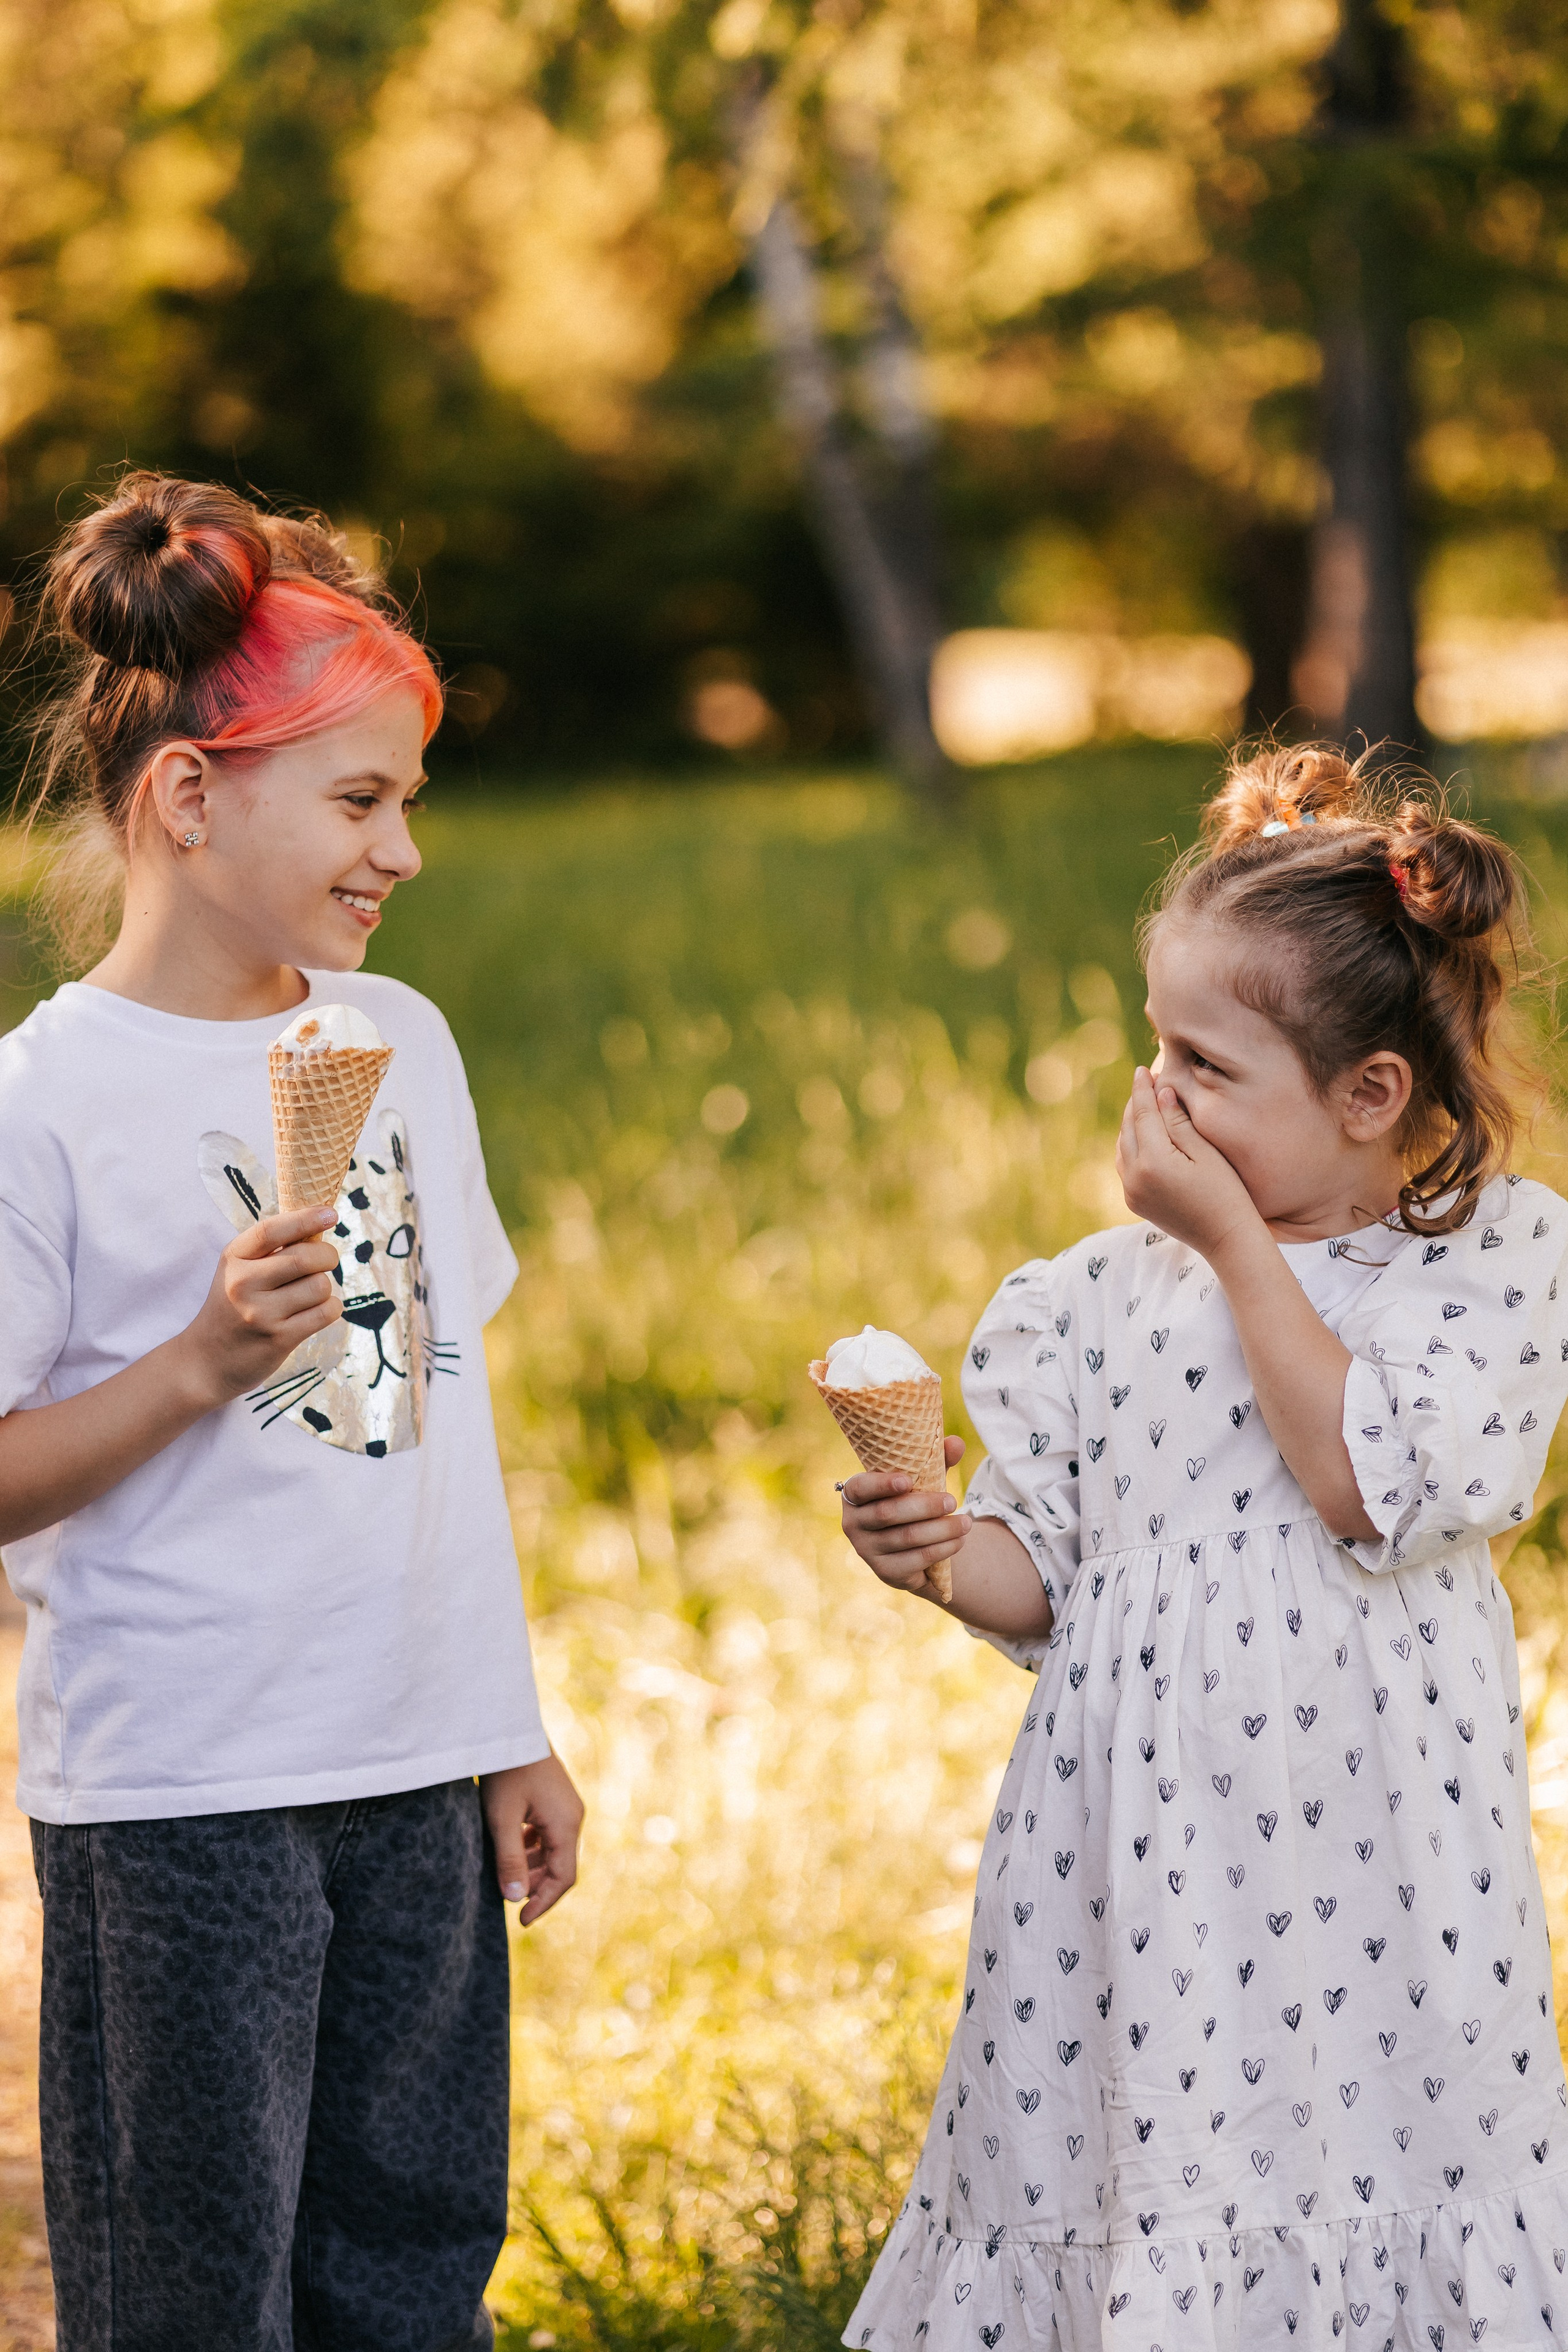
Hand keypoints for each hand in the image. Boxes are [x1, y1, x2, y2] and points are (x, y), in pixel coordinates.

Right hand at [175, 1206, 342, 1407]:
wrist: (207, 1361)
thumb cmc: (233, 1308)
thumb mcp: (238, 1271)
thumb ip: (271, 1250)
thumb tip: (319, 1222)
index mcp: (233, 1259)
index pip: (272, 1230)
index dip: (306, 1218)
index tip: (331, 1214)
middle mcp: (243, 1284)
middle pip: (305, 1258)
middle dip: (327, 1255)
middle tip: (326, 1260)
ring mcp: (260, 1313)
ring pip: (320, 1286)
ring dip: (325, 1288)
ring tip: (310, 1294)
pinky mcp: (279, 1339)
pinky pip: (326, 1312)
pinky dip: (331, 1308)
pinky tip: (317, 1311)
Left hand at [482, 1753, 583, 1924]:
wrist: (509, 1729)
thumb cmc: (505, 1773)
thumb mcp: (501, 1819)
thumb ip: (509, 1859)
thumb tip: (515, 1899)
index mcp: (566, 1825)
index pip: (562, 1878)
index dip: (543, 1902)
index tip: (521, 1920)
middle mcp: (572, 1817)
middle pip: (560, 1866)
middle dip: (537, 1887)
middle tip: (511, 1902)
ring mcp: (565, 1807)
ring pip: (553, 1851)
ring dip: (534, 1868)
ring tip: (507, 1878)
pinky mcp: (555, 1799)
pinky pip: (549, 1834)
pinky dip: (533, 1849)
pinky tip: (512, 1850)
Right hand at [841, 1435, 968, 1596]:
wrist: (911, 1547)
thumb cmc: (912, 1500)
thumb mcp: (923, 1479)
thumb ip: (936, 1460)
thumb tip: (956, 1443)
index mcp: (855, 1494)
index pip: (860, 1488)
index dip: (881, 1484)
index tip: (908, 1480)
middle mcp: (853, 1523)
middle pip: (888, 1514)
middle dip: (924, 1507)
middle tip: (953, 1500)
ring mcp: (866, 1551)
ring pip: (906, 1538)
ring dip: (941, 1530)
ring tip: (966, 1522)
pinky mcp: (885, 1572)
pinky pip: (916, 1560)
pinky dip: (941, 1549)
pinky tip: (959, 1541)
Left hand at [1115, 1067, 1262, 1260]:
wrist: (1226, 1239)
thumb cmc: (1226, 1192)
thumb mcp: (1206, 1152)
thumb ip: (1178, 1122)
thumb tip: (1160, 1093)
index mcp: (1153, 1161)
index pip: (1143, 1114)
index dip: (1143, 1090)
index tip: (1143, 1069)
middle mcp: (1134, 1177)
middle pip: (1128, 1128)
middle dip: (1135, 1103)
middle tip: (1145, 1082)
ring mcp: (1131, 1192)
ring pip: (1122, 1146)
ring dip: (1130, 1124)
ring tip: (1144, 1104)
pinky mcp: (1134, 1202)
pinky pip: (1125, 1165)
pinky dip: (1130, 1145)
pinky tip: (1141, 1135)